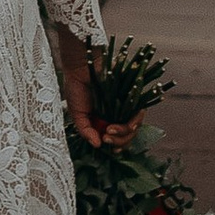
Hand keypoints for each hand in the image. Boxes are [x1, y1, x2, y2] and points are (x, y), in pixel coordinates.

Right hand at [55, 31, 133, 146]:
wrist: (82, 67)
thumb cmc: (77, 88)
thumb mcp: (77, 114)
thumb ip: (85, 131)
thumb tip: (97, 145)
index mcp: (104, 123)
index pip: (115, 140)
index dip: (114, 147)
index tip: (106, 145)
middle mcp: (116, 116)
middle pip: (127, 138)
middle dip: (118, 142)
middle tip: (106, 138)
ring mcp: (124, 108)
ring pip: (133, 129)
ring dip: (123, 135)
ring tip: (109, 130)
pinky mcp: (132, 98)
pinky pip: (138, 115)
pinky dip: (131, 122)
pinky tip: (116, 124)